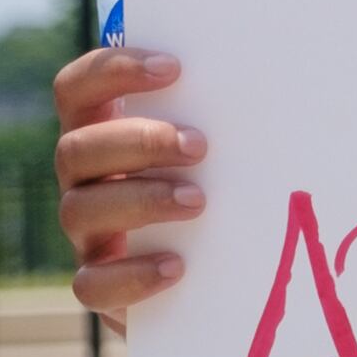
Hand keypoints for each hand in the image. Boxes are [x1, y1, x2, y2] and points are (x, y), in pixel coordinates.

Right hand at [55, 46, 202, 321]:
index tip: (174, 69)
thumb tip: (280, 76)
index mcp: (101, 131)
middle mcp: (83, 180)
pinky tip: (177, 266)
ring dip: (141, 199)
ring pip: (79, 210)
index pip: (77, 88)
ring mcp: (86, 234)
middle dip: (138, 141)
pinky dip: (131, 274)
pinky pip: (91, 285)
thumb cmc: (221, 184)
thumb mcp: (219, 145)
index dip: (114, 71)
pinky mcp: (101, 287)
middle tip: (199, 145)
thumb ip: (225, 111)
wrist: (214, 277)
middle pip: (75, 149)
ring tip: (198, 201)